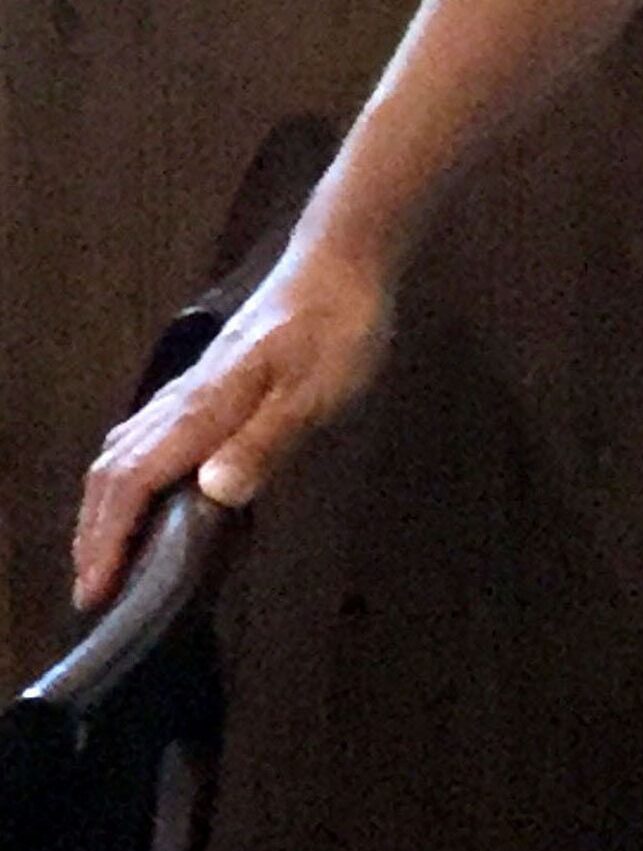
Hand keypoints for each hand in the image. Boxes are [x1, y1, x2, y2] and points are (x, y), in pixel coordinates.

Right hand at [72, 230, 395, 612]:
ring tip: (109, 553)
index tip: (96, 590)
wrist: (341, 260)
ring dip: (106, 505)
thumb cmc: (335, 324)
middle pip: (113, 470)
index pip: (132, 480)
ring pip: (125, 450)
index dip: (110, 537)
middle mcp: (184, 399)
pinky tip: (152, 492)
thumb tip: (214, 494)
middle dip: (94, 531)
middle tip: (92, 589)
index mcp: (203, 407)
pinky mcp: (210, 381)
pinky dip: (131, 475)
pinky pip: (148, 435)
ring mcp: (194, 387)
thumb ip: (266, 441)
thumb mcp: (316, 389)